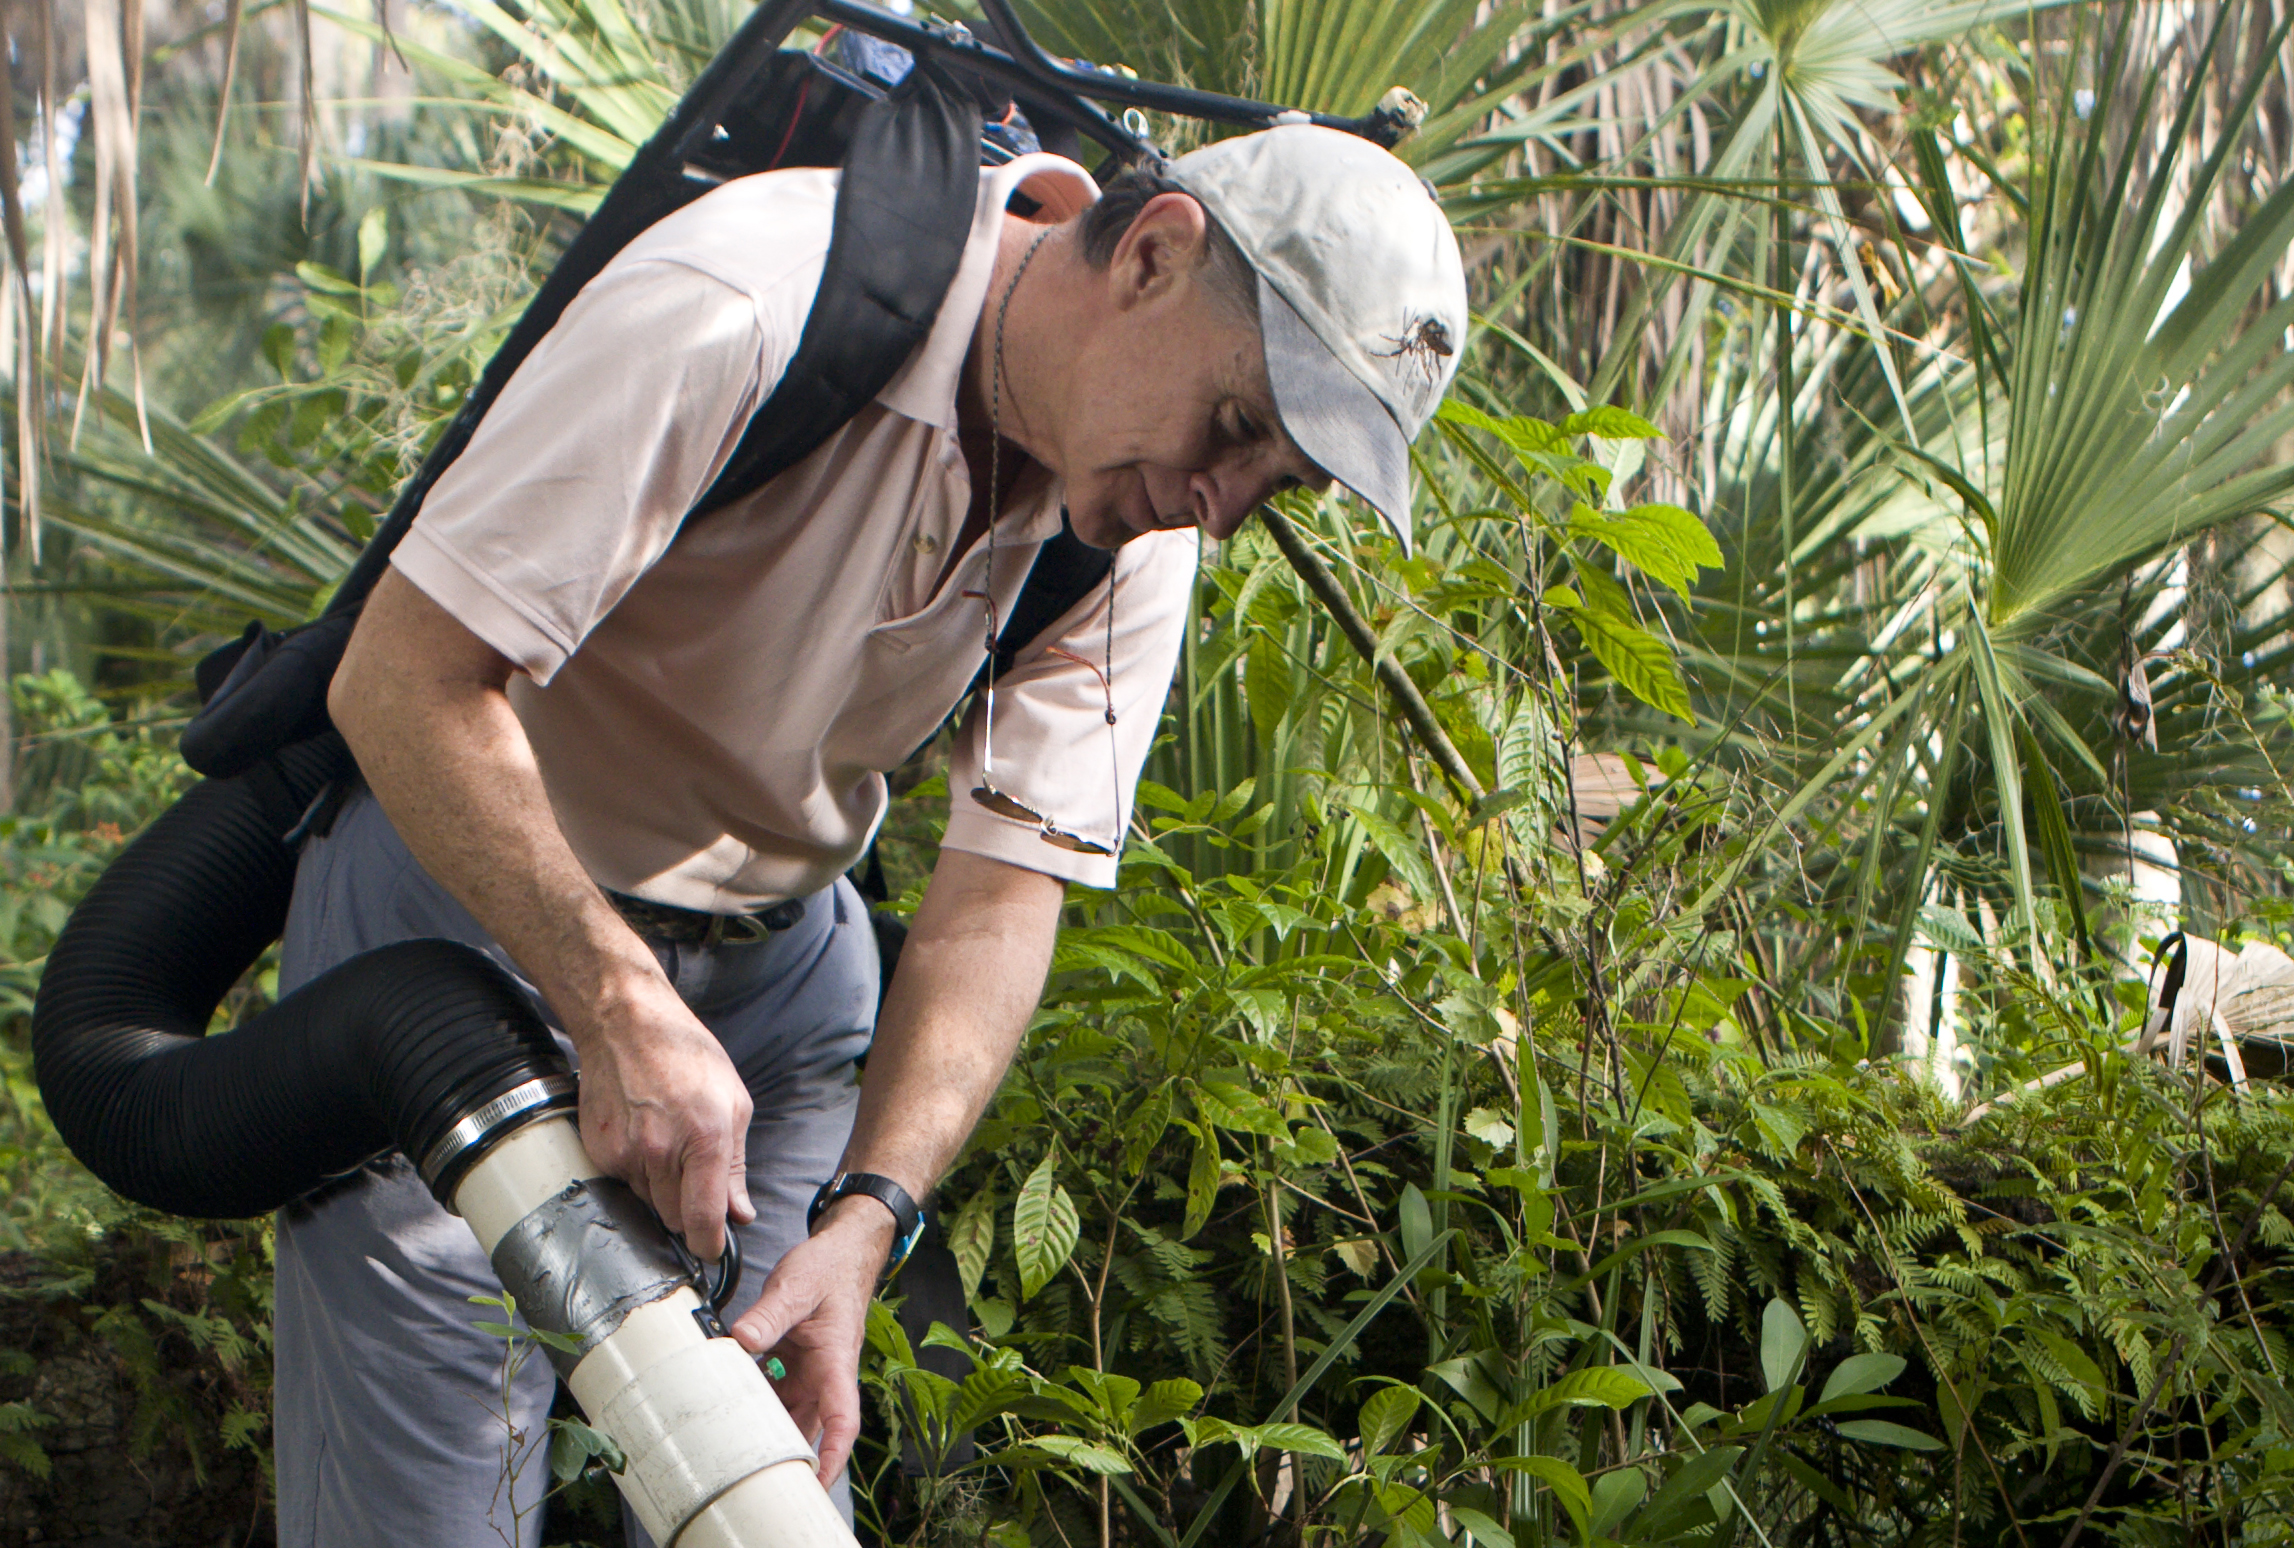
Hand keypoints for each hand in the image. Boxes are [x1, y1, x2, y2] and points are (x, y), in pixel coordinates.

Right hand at [574, 976, 754, 1260]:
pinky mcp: (599, 1152)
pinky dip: (636, 1173)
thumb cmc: (686, 1056)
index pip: (703, 1219)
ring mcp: (625, 1153)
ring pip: (648, 1203)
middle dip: (688, 1212)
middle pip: (674, 1219)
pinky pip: (623, 1184)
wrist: (627, 1025)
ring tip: (668, 1146)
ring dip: (661, 1191)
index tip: (712, 1249)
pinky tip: (644, 1138)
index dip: (709, 1245)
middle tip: (694, 1182)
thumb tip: (740, 1213)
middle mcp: (661, 1152)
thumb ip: (736, 1167)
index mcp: (705, 1139)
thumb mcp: (734, 1103)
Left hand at [729, 1198, 896, 1484]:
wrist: (841, 1252)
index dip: (833, 1454)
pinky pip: (775, 1394)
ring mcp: (810, 1373)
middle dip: (790, 1457)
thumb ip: (769, 1315)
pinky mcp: (795, 1365)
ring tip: (733, 1446)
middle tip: (754, 1476)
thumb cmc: (829, 1268)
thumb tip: (740, 1340)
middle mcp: (826, 1374)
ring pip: (789, 1414)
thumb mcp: (796, 1285)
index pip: (842, 1417)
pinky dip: (755, 1402)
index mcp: (836, 1360)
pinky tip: (729, 1405)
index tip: (818, 1482)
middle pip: (811, 1428)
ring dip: (767, 1429)